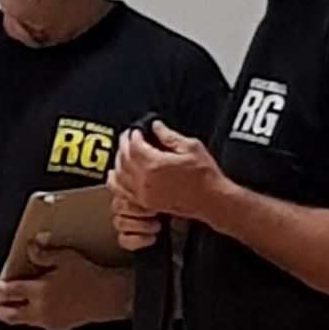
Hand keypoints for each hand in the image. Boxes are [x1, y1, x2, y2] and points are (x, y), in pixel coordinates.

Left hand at [0, 240, 130, 329]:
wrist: (108, 297)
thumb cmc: (88, 276)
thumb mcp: (65, 257)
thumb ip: (43, 253)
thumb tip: (30, 245)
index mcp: (39, 291)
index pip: (8, 292)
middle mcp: (41, 309)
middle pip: (9, 314)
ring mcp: (48, 321)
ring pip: (22, 321)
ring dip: (12, 314)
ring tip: (9, 307)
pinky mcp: (57, 327)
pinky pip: (36, 323)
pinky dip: (28, 316)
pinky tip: (31, 308)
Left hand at [111, 122, 226, 232]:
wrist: (212, 200)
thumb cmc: (205, 176)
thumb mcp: (191, 147)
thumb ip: (169, 136)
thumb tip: (157, 126)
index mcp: (155, 164)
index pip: (134, 145)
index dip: (133, 135)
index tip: (136, 130)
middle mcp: (145, 180)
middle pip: (124, 159)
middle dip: (124, 145)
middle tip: (128, 137)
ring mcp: (144, 193)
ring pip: (119, 175)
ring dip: (118, 161)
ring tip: (123, 152)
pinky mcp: (146, 202)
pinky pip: (122, 191)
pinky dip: (116, 181)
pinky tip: (116, 175)